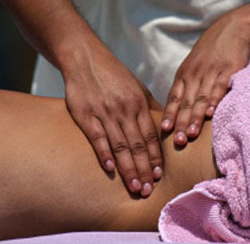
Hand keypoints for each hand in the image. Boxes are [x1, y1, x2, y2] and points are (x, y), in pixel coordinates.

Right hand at [61, 39, 162, 196]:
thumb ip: (150, 107)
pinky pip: (96, 137)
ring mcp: (104, 112)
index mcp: (138, 103)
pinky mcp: (85, 114)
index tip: (159, 175)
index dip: (155, 157)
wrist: (85, 59)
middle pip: (137, 144)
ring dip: (128, 168)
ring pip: (119, 145)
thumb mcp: (137, 87)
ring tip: (134, 187)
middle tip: (148, 190)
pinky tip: (109, 170)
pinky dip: (103, 154)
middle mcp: (124, 109)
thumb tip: (164, 126)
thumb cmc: (114, 75)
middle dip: (144, 169)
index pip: (151, 135)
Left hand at [162, 13, 249, 144]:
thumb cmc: (210, 53)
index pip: (174, 97)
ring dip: (195, 117)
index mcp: (185, 74)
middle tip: (177, 142)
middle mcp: (195, 74)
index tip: (164, 130)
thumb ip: (186, 86)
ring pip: (201, 98)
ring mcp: (211, 72)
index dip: (169, 114)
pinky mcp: (229, 69)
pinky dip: (215, 100)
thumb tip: (177, 111)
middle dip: (180, 122)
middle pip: (185, 102)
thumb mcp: (193, 66)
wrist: (232, 29)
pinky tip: (211, 114)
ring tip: (191, 134)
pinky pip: (220, 87)